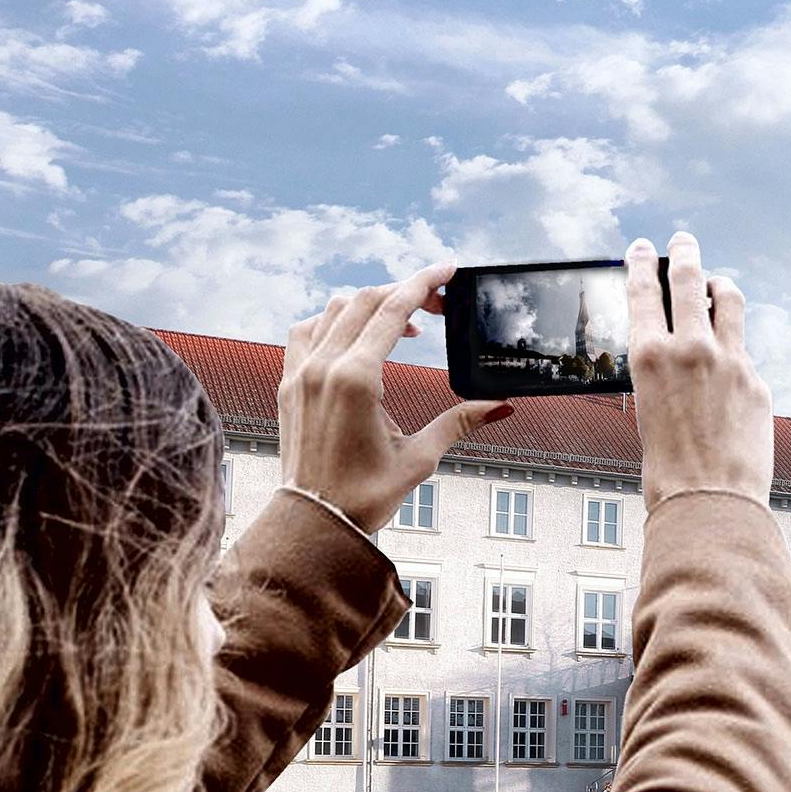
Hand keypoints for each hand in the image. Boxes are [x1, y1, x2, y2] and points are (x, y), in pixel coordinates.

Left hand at [280, 264, 512, 531]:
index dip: (423, 284)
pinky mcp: (288, 384)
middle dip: (404, 292)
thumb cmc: (365, 494)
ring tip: (400, 323)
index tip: (447, 270)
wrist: (315, 521)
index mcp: (355, 379)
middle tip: (437, 303)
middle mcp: (322, 367)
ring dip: (369, 305)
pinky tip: (354, 337)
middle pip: (364, 301)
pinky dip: (332, 321)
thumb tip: (503, 406)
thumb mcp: (420, 456)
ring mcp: (299, 373)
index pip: (392, 310)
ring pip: (333, 310)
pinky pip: (306, 332)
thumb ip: (460, 422)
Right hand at [624, 233, 772, 508]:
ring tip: (717, 281)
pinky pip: (745, 353)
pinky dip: (735, 351)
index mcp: (648, 354)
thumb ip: (663, 371)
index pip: (643, 290)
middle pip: (690, 280)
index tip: (644, 248)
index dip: (642, 263)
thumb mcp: (647, 407)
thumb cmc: (667, 466)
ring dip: (720, 284)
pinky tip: (731, 362)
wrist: (709, 501)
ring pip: (729, 300)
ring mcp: (730, 361)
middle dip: (686, 254)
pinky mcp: (757, 381)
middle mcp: (690, 348)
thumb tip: (676, 352)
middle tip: (685, 242)